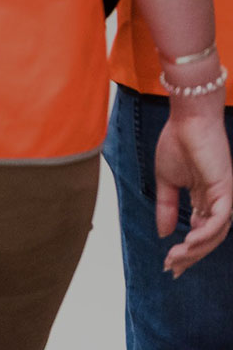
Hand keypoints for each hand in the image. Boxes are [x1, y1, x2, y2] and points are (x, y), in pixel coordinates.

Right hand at [154, 98, 232, 275]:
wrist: (186, 120)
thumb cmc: (176, 143)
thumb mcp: (165, 181)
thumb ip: (166, 207)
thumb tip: (164, 233)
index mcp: (202, 199)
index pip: (198, 232)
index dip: (186, 250)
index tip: (169, 265)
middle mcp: (216, 202)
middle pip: (208, 238)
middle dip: (191, 256)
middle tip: (172, 268)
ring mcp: (223, 196)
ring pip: (216, 233)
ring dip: (197, 248)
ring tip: (177, 257)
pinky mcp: (225, 190)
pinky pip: (220, 218)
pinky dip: (206, 233)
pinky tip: (189, 241)